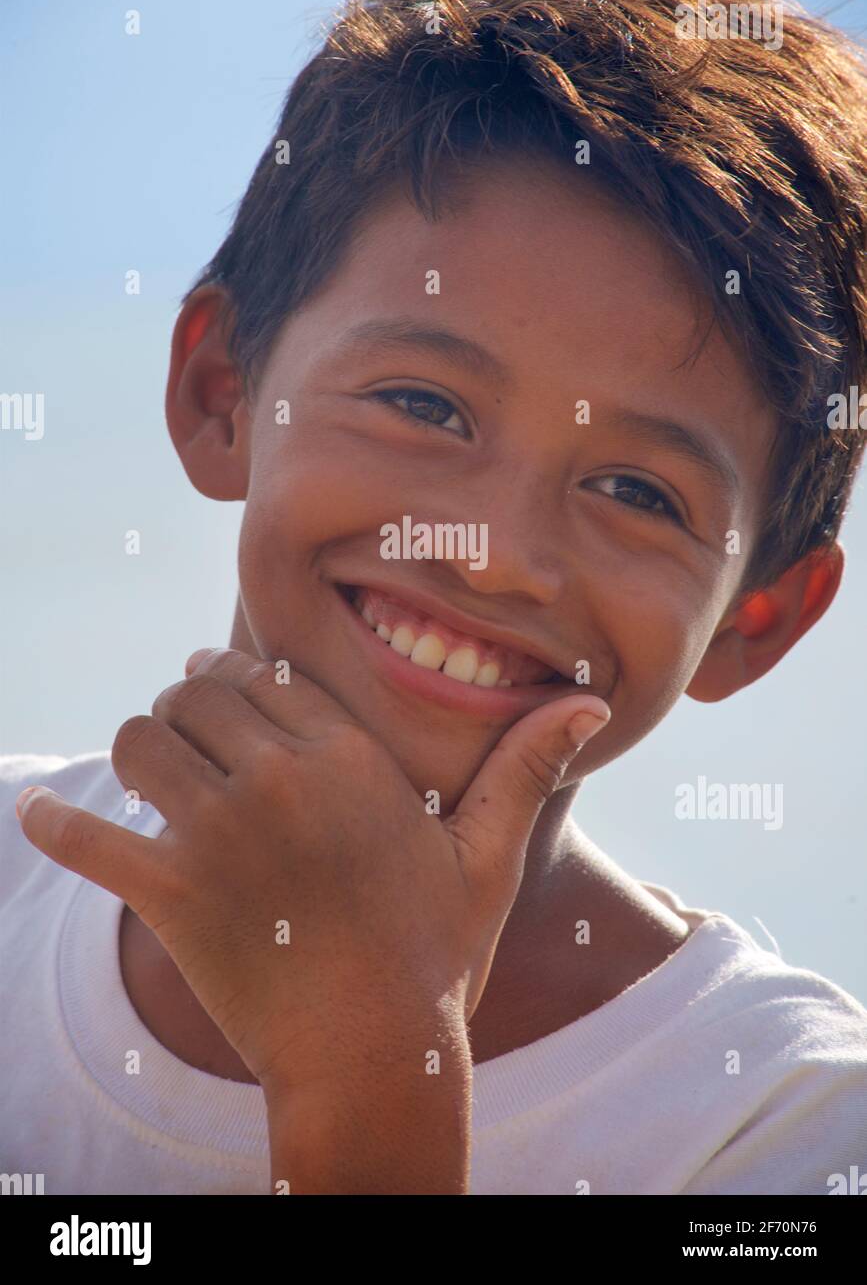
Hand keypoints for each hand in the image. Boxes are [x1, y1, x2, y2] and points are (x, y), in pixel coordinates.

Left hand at [16, 649, 608, 1093]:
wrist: (374, 1053)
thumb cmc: (436, 954)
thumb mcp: (487, 855)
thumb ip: (527, 767)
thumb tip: (592, 704)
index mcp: (347, 757)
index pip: (260, 677)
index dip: (229, 675)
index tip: (214, 682)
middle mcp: (278, 780)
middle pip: (193, 698)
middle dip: (182, 705)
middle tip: (179, 725)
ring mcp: (220, 836)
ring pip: (142, 744)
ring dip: (135, 747)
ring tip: (143, 766)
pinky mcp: (172, 895)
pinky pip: (93, 840)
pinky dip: (58, 824)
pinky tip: (39, 814)